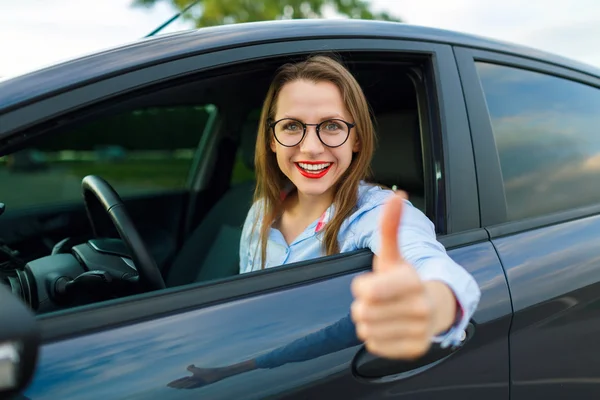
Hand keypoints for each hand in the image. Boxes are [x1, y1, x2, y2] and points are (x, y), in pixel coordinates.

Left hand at [350, 192, 454, 359]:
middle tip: (377, 301)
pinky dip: (375, 337)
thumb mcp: (394, 254)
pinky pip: (374, 346)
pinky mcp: (415, 350)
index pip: (367, 292)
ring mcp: (420, 331)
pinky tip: (389, 327)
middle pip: (362, 313)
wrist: (434, 308)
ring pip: (366, 331)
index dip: (361, 288)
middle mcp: (420, 308)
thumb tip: (395, 194)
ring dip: (367, 322)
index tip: (370, 284)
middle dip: (362, 306)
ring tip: (383, 313)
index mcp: (412, 281)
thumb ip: (390, 226)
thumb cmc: (405, 279)